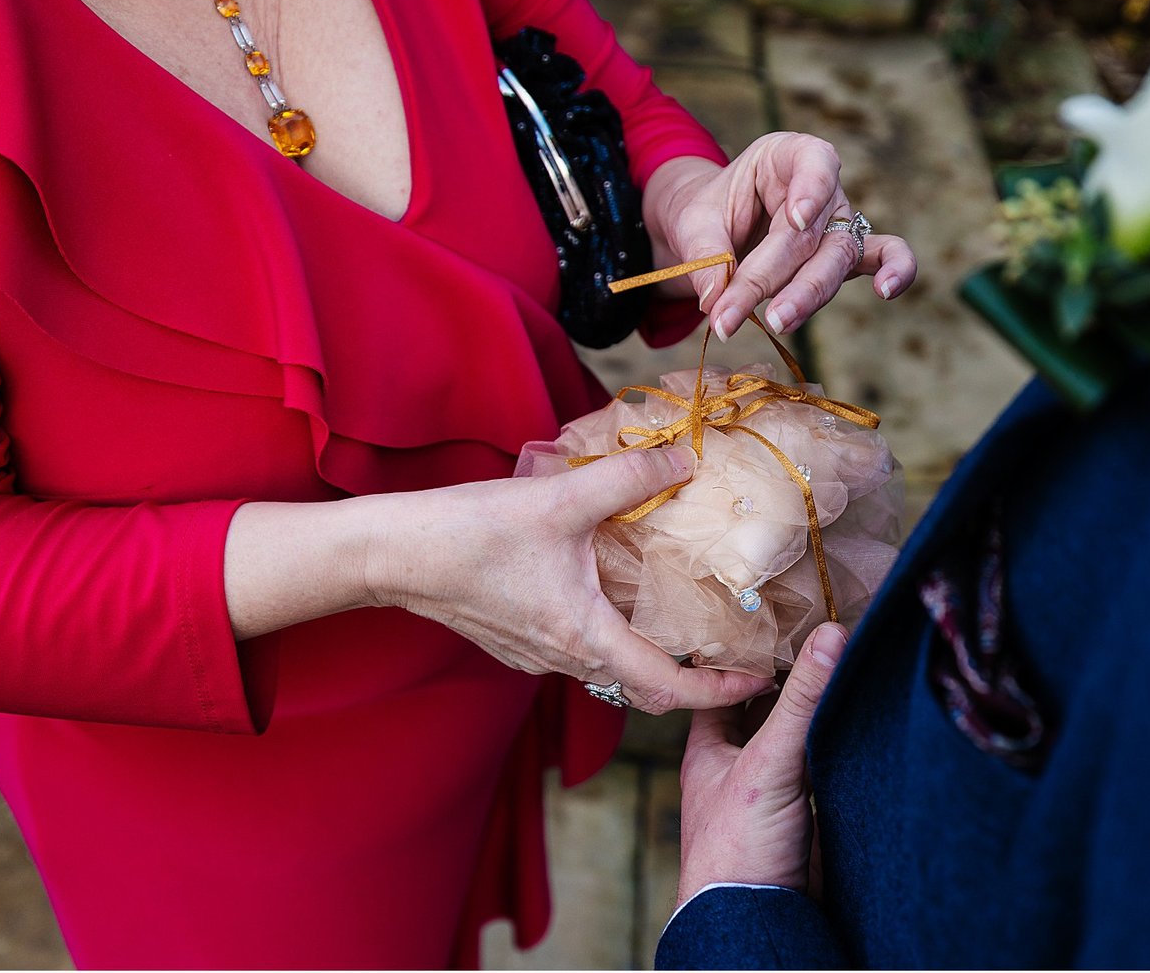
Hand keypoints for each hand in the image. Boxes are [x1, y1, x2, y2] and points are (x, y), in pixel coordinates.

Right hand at [361, 447, 773, 713]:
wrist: (392, 553)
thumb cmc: (468, 532)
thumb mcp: (559, 496)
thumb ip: (629, 477)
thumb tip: (686, 458)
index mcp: (583, 637)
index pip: (667, 687)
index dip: (718, 690)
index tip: (756, 682)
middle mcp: (562, 659)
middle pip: (642, 688)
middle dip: (694, 679)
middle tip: (733, 658)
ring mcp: (535, 655)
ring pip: (609, 672)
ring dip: (652, 659)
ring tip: (688, 628)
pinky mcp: (516, 641)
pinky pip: (579, 653)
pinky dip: (613, 641)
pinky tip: (620, 601)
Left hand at [644, 136, 917, 338]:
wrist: (716, 230)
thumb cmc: (709, 215)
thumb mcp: (692, 221)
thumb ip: (705, 253)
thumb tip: (715, 299)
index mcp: (787, 157)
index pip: (814, 161)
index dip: (811, 188)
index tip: (797, 218)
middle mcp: (823, 189)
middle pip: (811, 233)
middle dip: (773, 275)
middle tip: (737, 311)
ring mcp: (840, 223)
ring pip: (834, 260)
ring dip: (805, 295)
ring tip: (777, 321)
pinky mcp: (847, 256)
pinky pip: (882, 258)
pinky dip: (895, 271)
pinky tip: (887, 290)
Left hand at [676, 621, 849, 901]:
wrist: (758, 922)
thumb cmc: (736, 849)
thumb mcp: (767, 762)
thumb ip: (801, 700)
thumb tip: (831, 634)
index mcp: (709, 747)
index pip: (724, 682)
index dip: (747, 650)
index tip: (780, 615)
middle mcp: (739, 764)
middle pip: (767, 706)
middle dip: (792, 676)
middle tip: (825, 629)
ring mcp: (774, 789)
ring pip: (798, 735)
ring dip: (819, 708)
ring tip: (851, 659)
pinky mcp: (809, 813)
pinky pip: (826, 766)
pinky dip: (841, 744)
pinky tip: (864, 719)